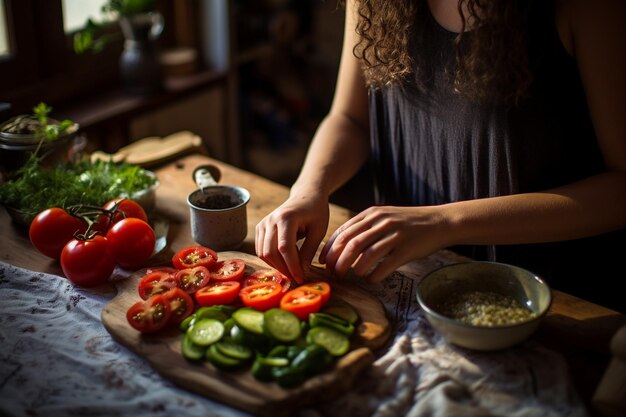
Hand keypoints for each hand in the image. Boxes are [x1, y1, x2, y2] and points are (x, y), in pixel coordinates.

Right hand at [256, 192, 329, 282]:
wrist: (306, 196)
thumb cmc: (316, 211)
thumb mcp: (318, 231)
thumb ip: (309, 252)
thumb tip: (301, 272)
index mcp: (286, 218)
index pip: (284, 248)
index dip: (292, 266)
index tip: (301, 278)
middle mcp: (271, 220)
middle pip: (270, 252)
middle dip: (283, 268)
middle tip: (297, 277)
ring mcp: (263, 223)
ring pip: (263, 253)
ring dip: (277, 265)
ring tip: (293, 268)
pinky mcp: (260, 228)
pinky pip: (261, 249)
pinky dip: (272, 259)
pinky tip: (286, 260)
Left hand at [319, 205, 446, 282]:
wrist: (440, 222)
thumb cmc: (409, 223)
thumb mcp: (385, 217)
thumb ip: (365, 227)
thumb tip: (341, 245)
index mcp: (372, 214)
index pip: (344, 232)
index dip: (330, 248)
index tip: (324, 262)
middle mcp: (382, 222)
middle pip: (351, 244)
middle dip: (338, 261)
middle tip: (333, 273)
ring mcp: (395, 235)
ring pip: (366, 254)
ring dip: (354, 269)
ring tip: (351, 276)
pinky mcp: (407, 249)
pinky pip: (385, 265)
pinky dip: (374, 275)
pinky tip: (371, 280)